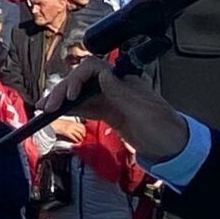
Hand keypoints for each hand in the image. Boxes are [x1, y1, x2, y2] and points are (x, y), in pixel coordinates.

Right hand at [48, 56, 187, 163]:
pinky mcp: (109, 114)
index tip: (70, 95)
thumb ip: (121, 92)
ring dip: (62, 99)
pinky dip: (70, 109)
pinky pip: (85, 107)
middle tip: (48, 104)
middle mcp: (115, 87)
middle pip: (83, 81)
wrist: (175, 149)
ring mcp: (111, 100)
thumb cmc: (165, 129)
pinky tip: (57, 112)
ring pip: (81, 94)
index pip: (94, 69)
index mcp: (124, 81)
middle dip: (64, 90)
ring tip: (44, 107)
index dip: (78, 78)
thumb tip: (102, 73)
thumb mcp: (143, 112)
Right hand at [48, 116, 86, 140]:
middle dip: (83, 134)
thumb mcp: (67, 122)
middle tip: (84, 137)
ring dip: (80, 138)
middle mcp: (72, 125)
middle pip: (81, 130)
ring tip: (81, 140)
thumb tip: (77, 128)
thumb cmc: (59, 123)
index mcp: (72, 122)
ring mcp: (69, 129)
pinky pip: (73, 137)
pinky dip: (76, 139)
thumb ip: (72, 124)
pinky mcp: (67, 133)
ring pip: (78, 134)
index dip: (84, 130)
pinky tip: (76, 141)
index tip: (84, 132)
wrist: (53, 124)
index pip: (81, 125)